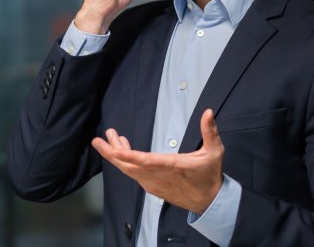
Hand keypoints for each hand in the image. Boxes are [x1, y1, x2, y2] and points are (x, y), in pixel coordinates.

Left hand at [91, 109, 223, 213]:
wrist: (209, 201)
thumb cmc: (210, 175)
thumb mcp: (215, 152)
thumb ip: (210, 131)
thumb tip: (208, 112)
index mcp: (172, 166)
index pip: (146, 161)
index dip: (129, 156)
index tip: (114, 150)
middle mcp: (159, 176)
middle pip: (129, 166)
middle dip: (111, 153)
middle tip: (98, 140)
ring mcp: (153, 183)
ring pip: (129, 170)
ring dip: (117, 154)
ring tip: (109, 137)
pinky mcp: (152, 186)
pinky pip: (133, 173)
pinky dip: (125, 161)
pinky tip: (122, 148)